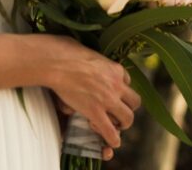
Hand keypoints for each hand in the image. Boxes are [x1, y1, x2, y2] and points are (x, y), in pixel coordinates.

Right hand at [41, 37, 140, 158]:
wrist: (56, 62)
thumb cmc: (64, 51)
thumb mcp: (85, 49)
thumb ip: (90, 58)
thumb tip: (79, 54)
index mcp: (114, 68)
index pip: (127, 81)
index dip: (120, 89)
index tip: (112, 93)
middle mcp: (116, 84)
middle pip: (134, 101)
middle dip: (128, 108)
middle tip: (119, 112)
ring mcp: (107, 99)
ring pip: (128, 117)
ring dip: (123, 123)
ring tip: (116, 126)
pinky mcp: (95, 112)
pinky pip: (111, 131)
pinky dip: (113, 139)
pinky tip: (112, 142)